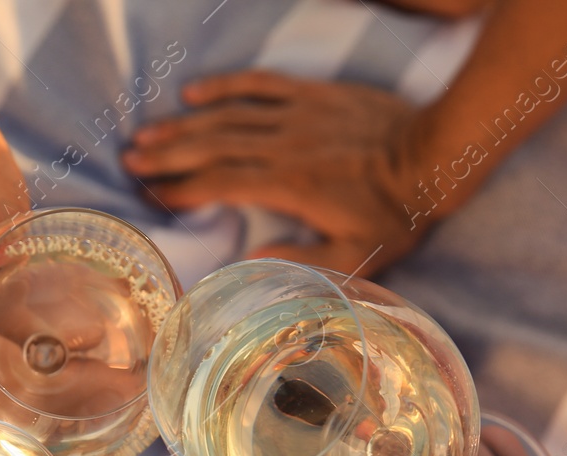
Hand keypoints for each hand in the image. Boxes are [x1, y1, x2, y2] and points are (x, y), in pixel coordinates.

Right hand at [123, 71, 421, 274]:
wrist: (436, 156)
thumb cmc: (396, 214)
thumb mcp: (356, 257)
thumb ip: (302, 261)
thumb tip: (254, 259)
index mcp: (289, 187)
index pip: (221, 184)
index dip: (182, 190)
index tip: (152, 196)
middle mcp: (284, 146)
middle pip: (212, 147)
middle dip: (167, 155)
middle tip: (129, 162)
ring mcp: (296, 116)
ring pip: (227, 117)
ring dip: (182, 125)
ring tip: (145, 135)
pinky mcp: (312, 96)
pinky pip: (260, 84)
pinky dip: (225, 86)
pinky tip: (194, 91)